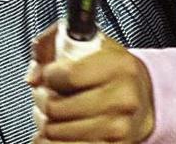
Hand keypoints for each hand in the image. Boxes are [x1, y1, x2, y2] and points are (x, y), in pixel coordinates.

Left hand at [27, 23, 154, 142]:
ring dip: (46, 122)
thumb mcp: (84, 42)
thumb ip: (49, 44)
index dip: (48, 75)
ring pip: (55, 132)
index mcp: (118, 67)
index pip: (67, 75)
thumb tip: (33, 76)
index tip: (50, 74)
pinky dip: (52, 141)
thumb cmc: (108, 69)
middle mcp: (122, 99)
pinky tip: (58, 130)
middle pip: (55, 107)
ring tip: (55, 112)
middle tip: (47, 93)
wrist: (143, 99)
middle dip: (41, 99)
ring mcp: (118, 129)